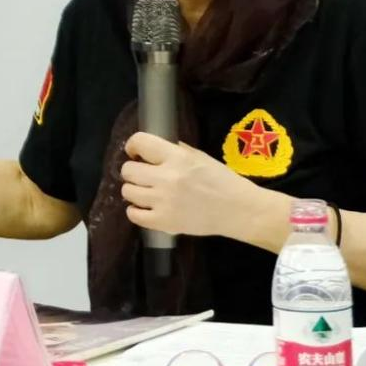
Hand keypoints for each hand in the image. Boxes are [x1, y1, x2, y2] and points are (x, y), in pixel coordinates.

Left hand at [121, 132, 256, 236]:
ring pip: (127, 192)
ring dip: (134, 190)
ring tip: (145, 192)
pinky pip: (133, 215)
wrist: (238, 210)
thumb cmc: (222, 180)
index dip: (133, 146)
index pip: (140, 142)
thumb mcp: (200, 156)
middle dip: (133, 170)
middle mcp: (166, 178)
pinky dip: (136, 211)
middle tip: (143, 175)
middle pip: (128, 170)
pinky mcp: (164, 223)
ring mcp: (163, 202)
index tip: (135, 152)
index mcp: (177, 157)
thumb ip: (176, 150)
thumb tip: (154, 148)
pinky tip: (145, 208)